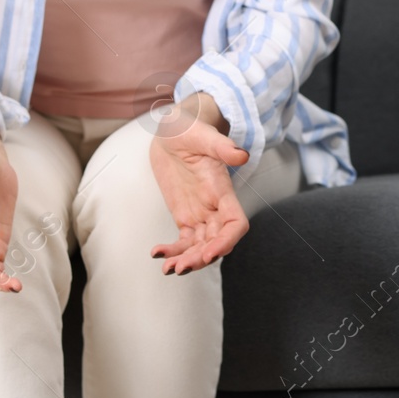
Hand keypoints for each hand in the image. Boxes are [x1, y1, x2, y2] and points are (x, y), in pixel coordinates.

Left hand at [146, 101, 251, 274]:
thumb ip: (221, 146)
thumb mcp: (201, 133)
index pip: (235, 223)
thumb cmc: (189, 128)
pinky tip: (157, 253)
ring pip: (200, 246)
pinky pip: (183, 241)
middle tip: (180, 268)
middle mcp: (214, 205)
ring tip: (168, 269)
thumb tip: (241, 155)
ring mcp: (200, 213)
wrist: (173, 132)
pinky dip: (173, 251)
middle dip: (201, 258)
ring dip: (187, 260)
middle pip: (216, 241)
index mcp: (222, 189)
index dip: (226, 241)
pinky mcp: (184, 216)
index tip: (209, 253)